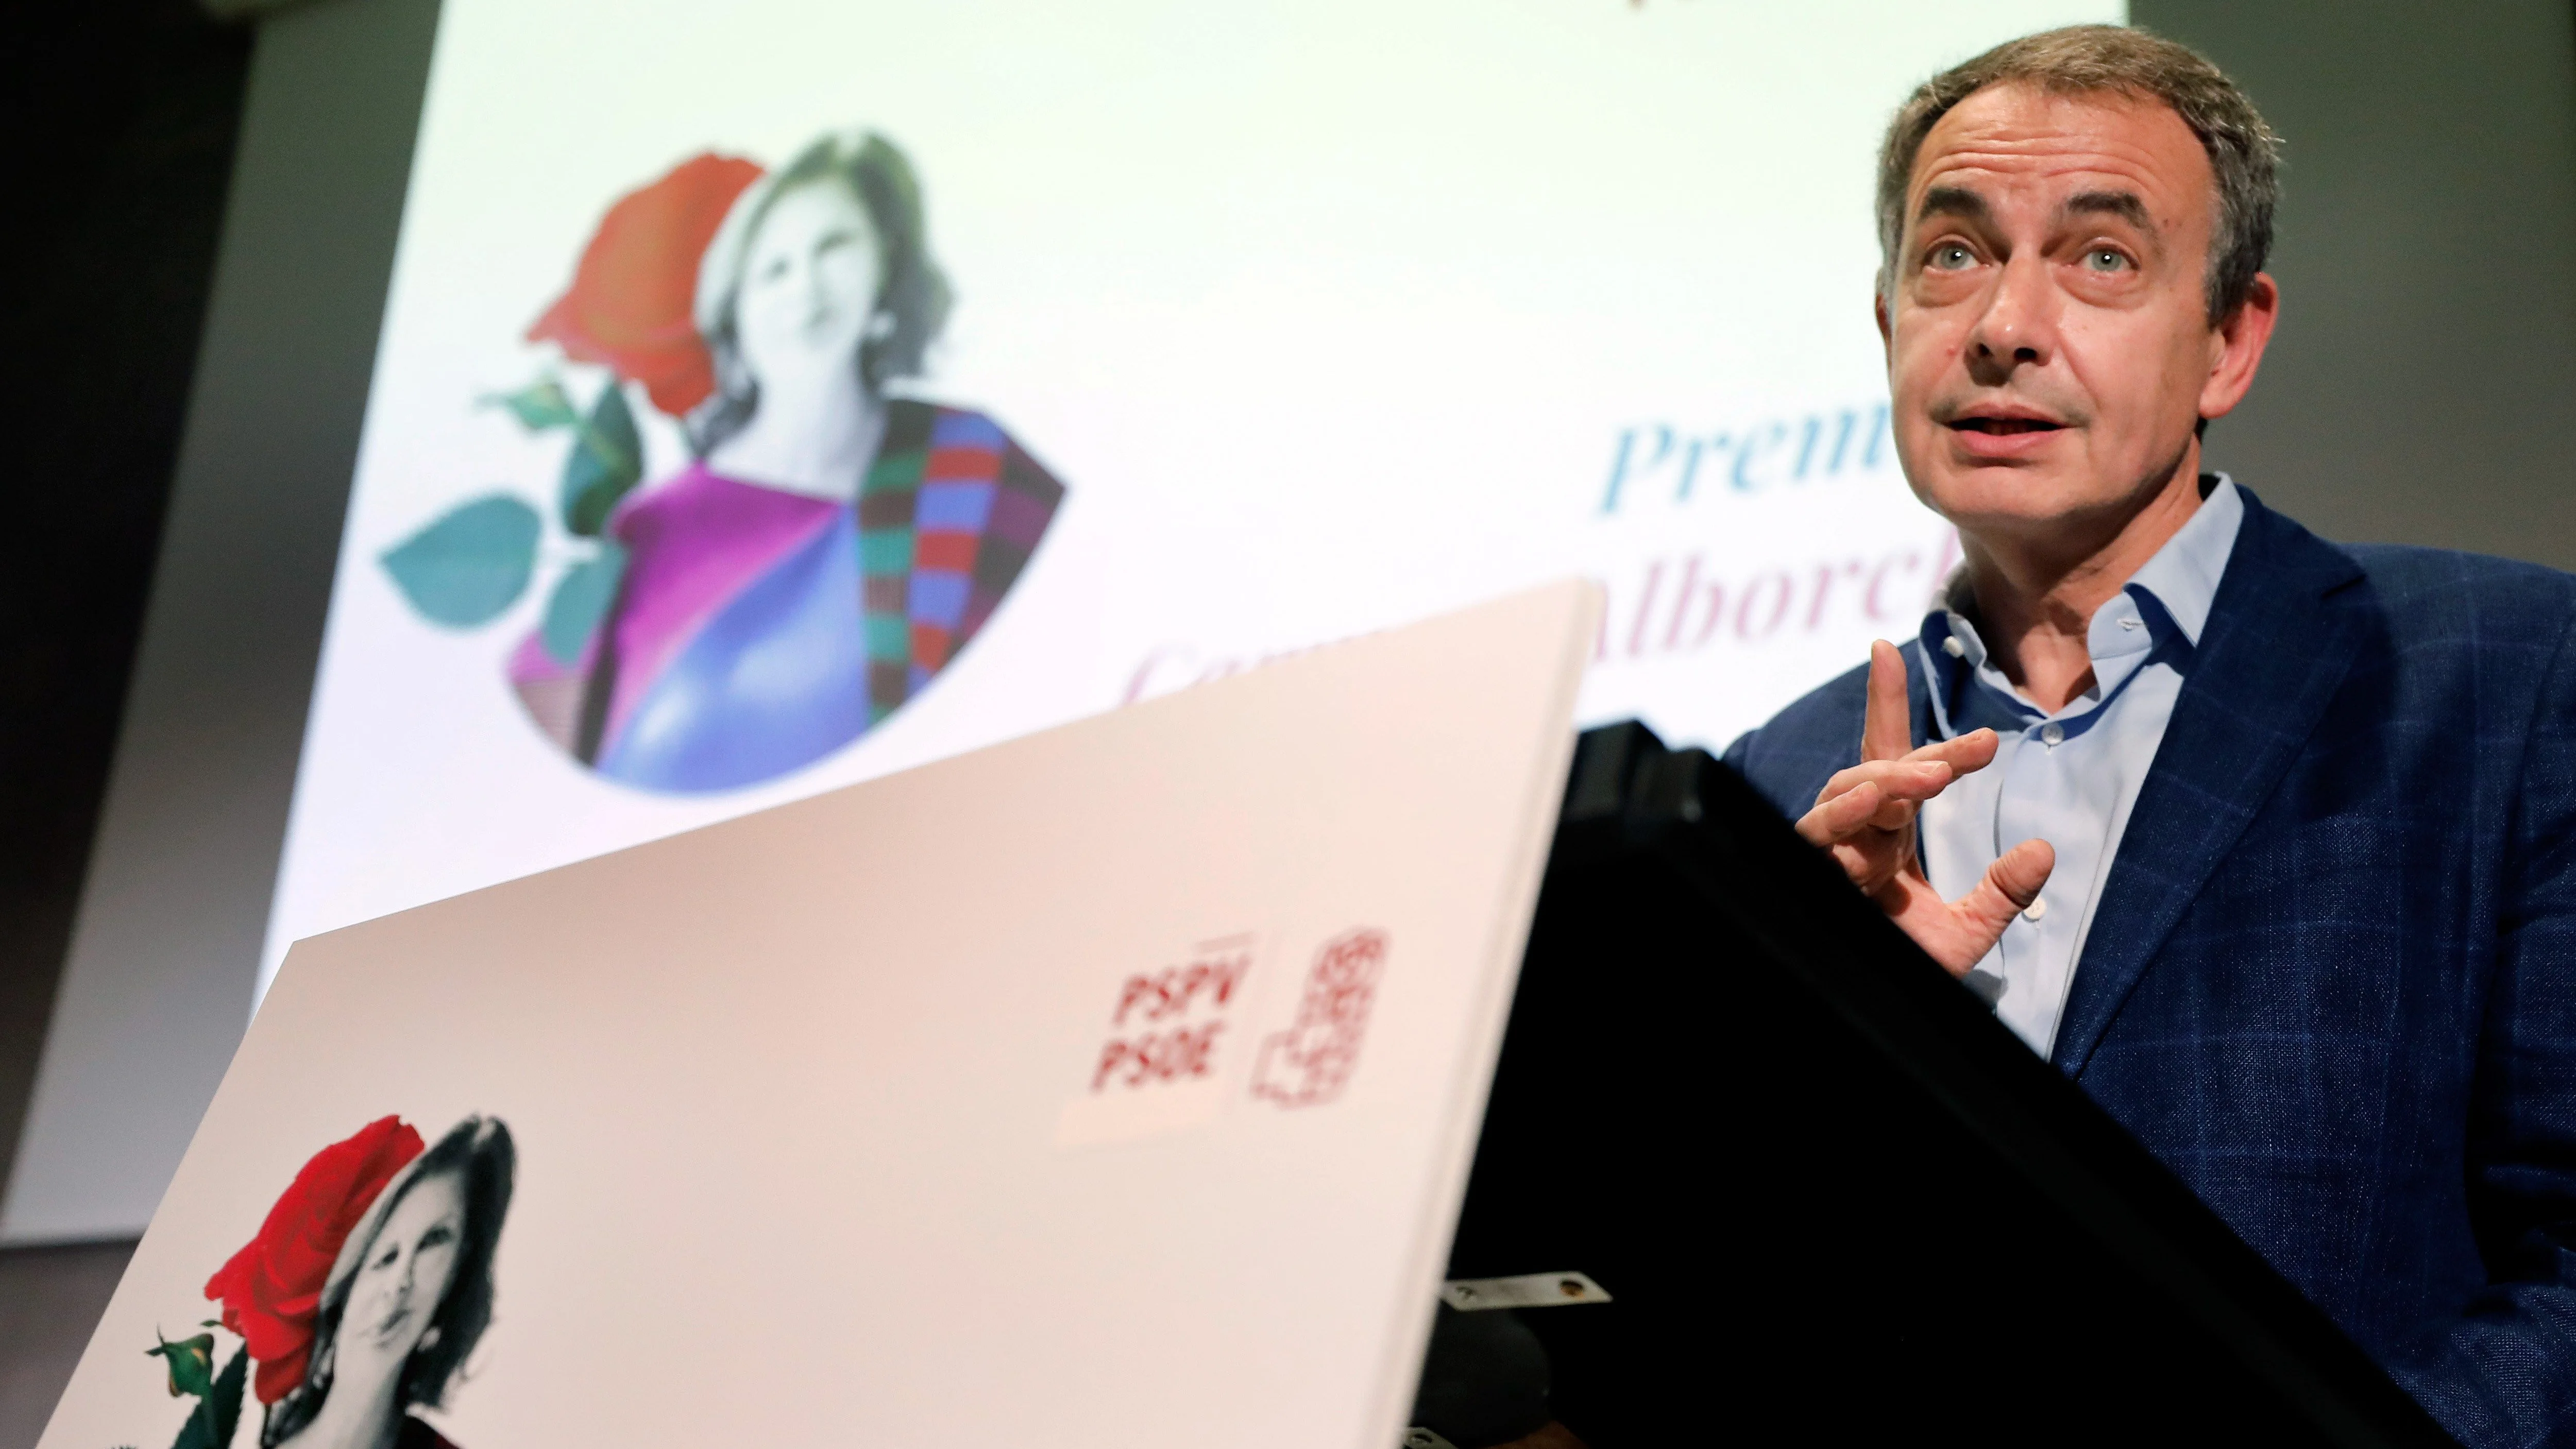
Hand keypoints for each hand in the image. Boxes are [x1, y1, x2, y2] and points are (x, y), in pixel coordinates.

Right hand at [1794, 639, 2054, 976]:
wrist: (1874, 1019)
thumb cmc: (1903, 973)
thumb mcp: (1966, 934)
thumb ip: (2002, 894)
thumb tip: (2045, 850)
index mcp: (1886, 839)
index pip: (1890, 761)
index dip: (1887, 704)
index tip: (1919, 675)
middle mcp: (1855, 837)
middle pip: (1872, 770)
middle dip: (1918, 754)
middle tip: (1971, 753)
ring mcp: (1831, 854)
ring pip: (1844, 791)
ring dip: (1887, 779)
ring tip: (1932, 776)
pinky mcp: (1811, 876)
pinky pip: (1816, 836)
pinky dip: (1842, 816)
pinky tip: (1874, 804)